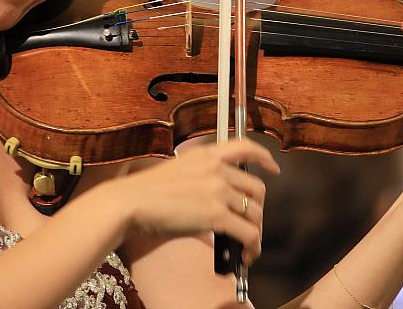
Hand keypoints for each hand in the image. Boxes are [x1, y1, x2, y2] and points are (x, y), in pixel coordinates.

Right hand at [111, 138, 279, 264]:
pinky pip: (249, 233)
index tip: (273, 168)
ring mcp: (218, 190)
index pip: (245, 146)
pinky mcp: (216, 214)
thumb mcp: (176, 172)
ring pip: (255, 214)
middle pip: (257, 189)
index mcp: (206, 155)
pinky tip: (246, 255)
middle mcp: (216, 169)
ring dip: (255, 233)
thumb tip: (215, 203)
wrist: (129, 203)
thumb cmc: (144, 193)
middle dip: (257, 210)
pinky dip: (252, 247)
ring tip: (247, 246)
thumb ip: (199, 180)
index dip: (264, 157)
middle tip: (249, 225)